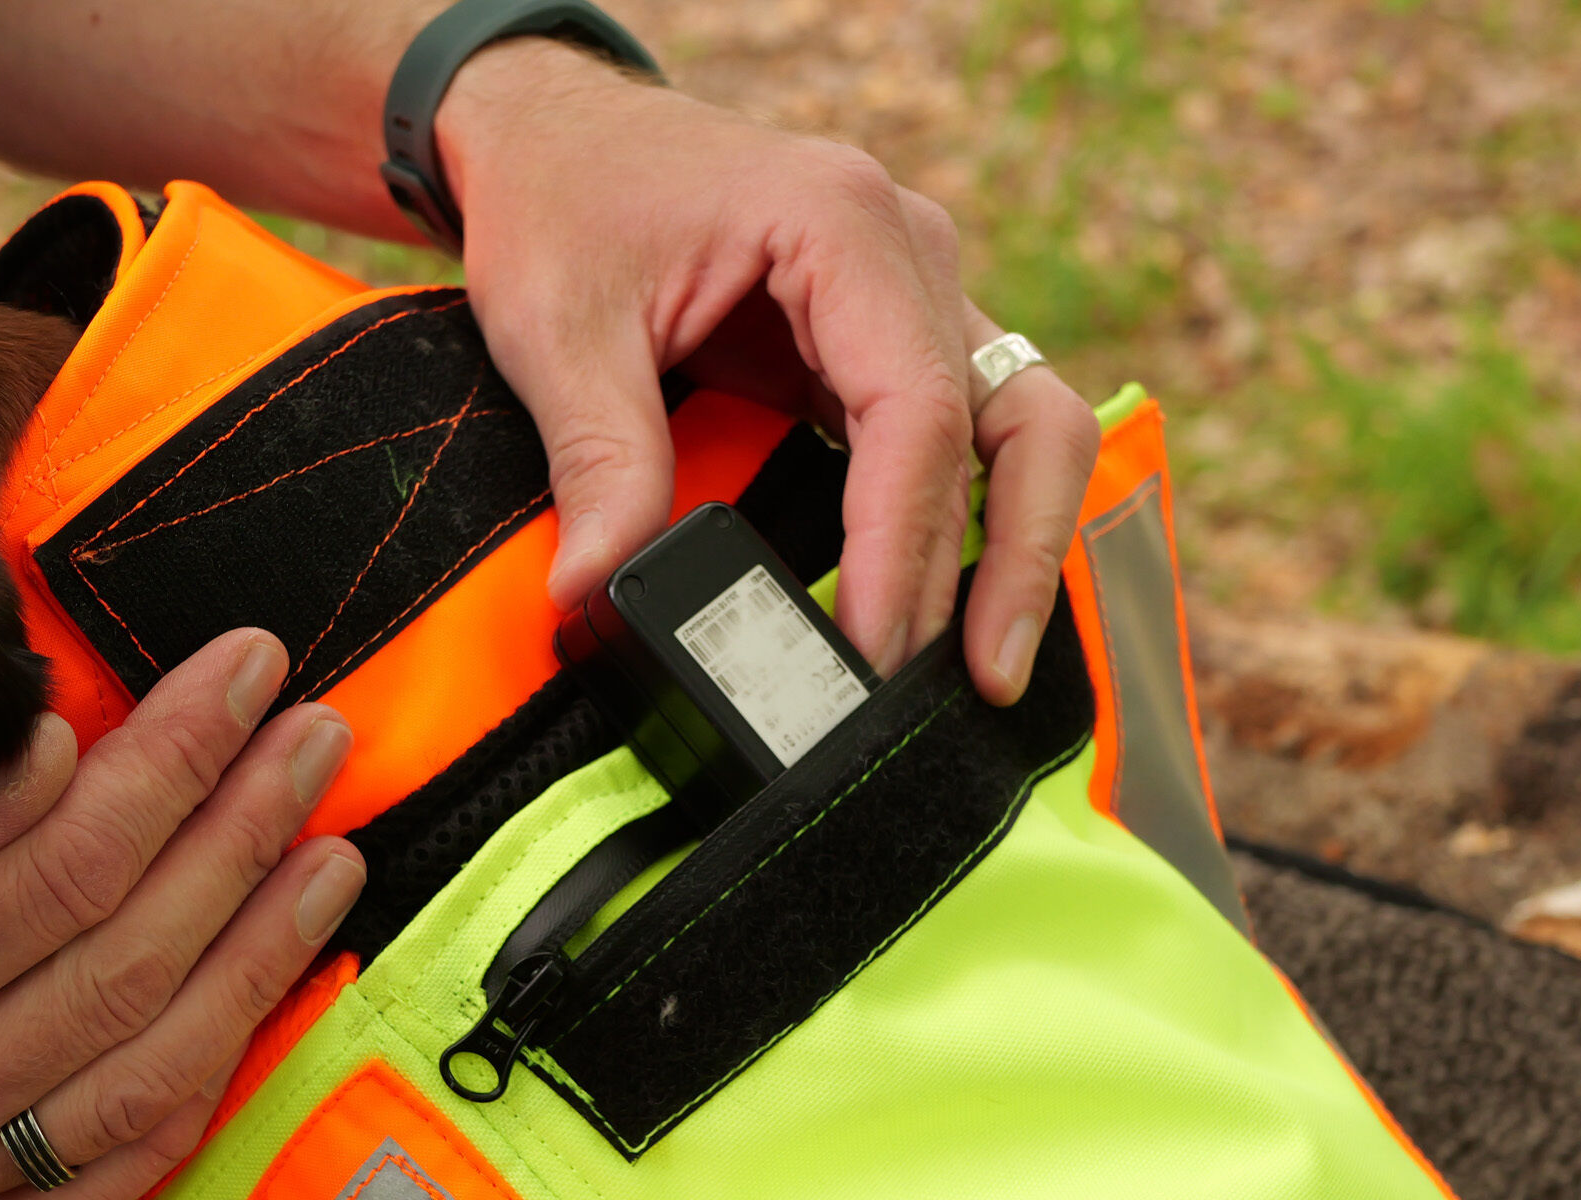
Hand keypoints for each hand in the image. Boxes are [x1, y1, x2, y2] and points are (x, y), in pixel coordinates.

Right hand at [0, 629, 365, 1199]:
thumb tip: (62, 751)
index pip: (63, 867)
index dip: (174, 757)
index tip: (245, 669)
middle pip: (130, 962)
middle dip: (244, 833)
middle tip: (319, 734)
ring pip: (151, 1080)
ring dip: (260, 960)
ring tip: (333, 854)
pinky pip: (105, 1185)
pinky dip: (200, 1100)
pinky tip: (268, 1018)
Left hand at [440, 41, 1102, 703]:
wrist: (556, 136)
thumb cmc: (562, 201)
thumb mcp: (558, 326)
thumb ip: (597, 458)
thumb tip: (598, 592)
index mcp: (839, 223)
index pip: (916, 407)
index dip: (904, 543)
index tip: (873, 648)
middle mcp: (906, 251)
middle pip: (1014, 421)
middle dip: (1005, 562)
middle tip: (973, 683)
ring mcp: (915, 291)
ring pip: (1024, 427)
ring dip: (1019, 546)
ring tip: (985, 667)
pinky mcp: (894, 338)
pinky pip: (969, 435)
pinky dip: (972, 522)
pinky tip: (948, 608)